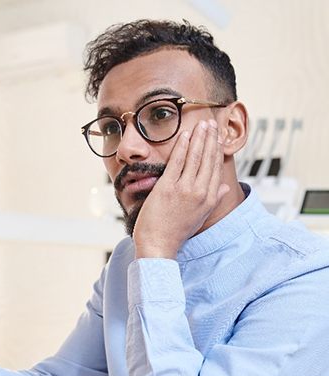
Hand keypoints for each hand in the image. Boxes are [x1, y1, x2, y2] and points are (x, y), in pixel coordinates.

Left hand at [133, 119, 229, 258]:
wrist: (158, 245)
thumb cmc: (176, 233)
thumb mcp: (200, 217)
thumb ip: (213, 200)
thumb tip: (224, 188)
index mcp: (208, 199)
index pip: (215, 168)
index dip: (217, 150)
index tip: (217, 137)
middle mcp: (199, 192)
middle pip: (208, 159)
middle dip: (210, 138)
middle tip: (211, 123)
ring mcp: (184, 189)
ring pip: (195, 157)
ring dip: (199, 137)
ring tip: (202, 124)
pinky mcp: (167, 188)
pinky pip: (177, 161)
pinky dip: (183, 146)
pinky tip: (186, 134)